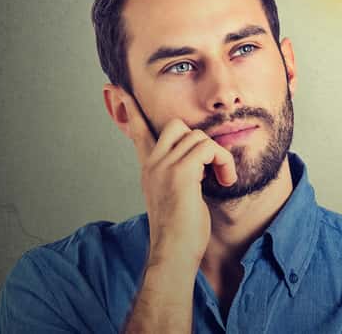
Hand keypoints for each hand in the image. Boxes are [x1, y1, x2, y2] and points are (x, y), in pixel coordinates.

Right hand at [123, 94, 237, 273]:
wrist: (174, 254)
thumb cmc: (182, 231)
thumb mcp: (178, 195)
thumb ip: (181, 175)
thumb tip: (198, 164)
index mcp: (149, 168)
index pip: (137, 130)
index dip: (128, 108)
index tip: (116, 88)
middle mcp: (152, 164)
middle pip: (177, 125)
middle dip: (201, 140)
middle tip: (213, 167)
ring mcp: (163, 167)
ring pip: (198, 136)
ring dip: (218, 157)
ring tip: (221, 179)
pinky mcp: (180, 174)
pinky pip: (209, 149)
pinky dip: (223, 162)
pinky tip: (224, 181)